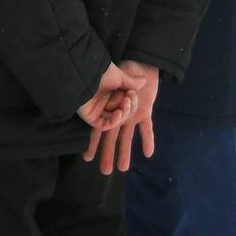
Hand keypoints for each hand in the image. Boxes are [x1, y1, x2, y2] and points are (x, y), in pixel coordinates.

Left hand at [76, 63, 136, 130]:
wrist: (85, 72)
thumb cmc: (101, 71)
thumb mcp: (119, 76)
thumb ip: (131, 82)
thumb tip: (144, 81)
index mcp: (110, 92)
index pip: (126, 103)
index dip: (132, 101)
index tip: (131, 92)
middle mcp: (103, 101)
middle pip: (122, 112)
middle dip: (129, 107)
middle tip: (128, 97)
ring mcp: (97, 109)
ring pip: (115, 119)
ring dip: (123, 113)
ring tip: (124, 103)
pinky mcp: (90, 117)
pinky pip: (104, 125)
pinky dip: (113, 121)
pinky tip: (118, 113)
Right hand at [83, 60, 158, 174]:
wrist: (143, 63)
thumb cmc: (127, 66)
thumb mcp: (119, 74)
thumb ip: (117, 85)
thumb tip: (113, 91)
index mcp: (108, 106)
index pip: (99, 128)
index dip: (93, 142)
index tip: (87, 157)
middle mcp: (119, 113)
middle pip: (111, 137)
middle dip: (107, 153)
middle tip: (104, 172)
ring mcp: (132, 115)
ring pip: (127, 137)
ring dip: (125, 152)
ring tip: (121, 168)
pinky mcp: (145, 113)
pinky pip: (147, 128)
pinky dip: (148, 139)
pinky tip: (148, 154)